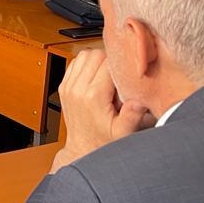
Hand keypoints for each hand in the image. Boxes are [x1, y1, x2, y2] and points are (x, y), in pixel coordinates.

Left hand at [51, 49, 151, 171]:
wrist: (82, 148)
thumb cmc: (103, 141)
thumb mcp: (122, 132)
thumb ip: (132, 116)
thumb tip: (139, 101)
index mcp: (93, 96)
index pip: (108, 63)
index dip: (122, 63)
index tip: (130, 70)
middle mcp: (77, 88)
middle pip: (95, 54)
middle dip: (111, 58)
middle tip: (121, 71)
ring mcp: (68, 86)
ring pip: (83, 54)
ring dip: (98, 58)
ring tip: (109, 72)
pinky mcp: (63, 86)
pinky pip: (74, 62)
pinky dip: (86, 63)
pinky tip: (96, 74)